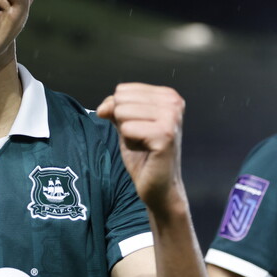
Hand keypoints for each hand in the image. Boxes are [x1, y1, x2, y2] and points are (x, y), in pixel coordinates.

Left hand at [96, 83, 185, 210]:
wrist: (160, 186)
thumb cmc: (144, 154)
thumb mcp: (125, 124)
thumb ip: (114, 108)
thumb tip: (102, 108)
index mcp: (167, 95)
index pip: (122, 90)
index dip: (120, 112)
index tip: (139, 129)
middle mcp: (173, 102)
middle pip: (121, 99)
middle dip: (123, 123)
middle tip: (141, 139)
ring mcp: (171, 118)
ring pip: (122, 112)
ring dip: (127, 134)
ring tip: (143, 145)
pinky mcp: (165, 135)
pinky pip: (127, 129)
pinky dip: (130, 144)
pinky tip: (146, 152)